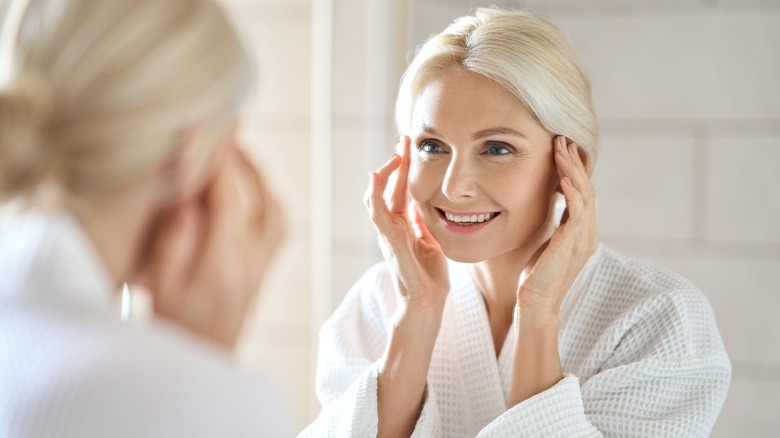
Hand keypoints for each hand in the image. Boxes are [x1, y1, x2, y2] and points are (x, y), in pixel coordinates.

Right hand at [136, 143, 283, 349]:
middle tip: (221, 131)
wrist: (199, 364)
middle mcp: (253, 259)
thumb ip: (173, 239)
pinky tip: (248, 191)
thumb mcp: (159, 286)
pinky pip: (279, 226)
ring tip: (234, 156)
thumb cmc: (171, 326)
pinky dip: (267, 199)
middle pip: (257, 195)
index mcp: (224, 259)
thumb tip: (190, 196)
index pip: (225, 194)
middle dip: (239, 158)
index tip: (207, 123)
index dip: (215, 155)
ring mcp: (263, 265)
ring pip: (275, 208)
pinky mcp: (264, 271)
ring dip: (258, 177)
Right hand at [364, 136, 449, 314]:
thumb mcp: (431, 242)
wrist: (427, 302)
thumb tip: (422, 205)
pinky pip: (376, 212)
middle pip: (387, 187)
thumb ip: (423, 224)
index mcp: (402, 226)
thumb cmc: (429, 277)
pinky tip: (377, 176)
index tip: (411, 148)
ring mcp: (387, 233)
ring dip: (385, 172)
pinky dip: (374, 193)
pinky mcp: (389, 240)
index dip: (403, 169)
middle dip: (395, 163)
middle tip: (406, 139)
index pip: (398, 190)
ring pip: (376, 196)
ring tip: (397, 153)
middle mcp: (391, 227)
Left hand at [517, 136, 598, 315]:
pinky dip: (571, 192)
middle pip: (587, 188)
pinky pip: (578, 211)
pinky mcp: (574, 243)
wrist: (537, 303)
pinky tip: (562, 177)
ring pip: (584, 194)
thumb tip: (549, 209)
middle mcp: (589, 233)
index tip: (563, 148)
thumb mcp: (547, 244)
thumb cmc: (536, 277)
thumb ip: (555, 227)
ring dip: (571, 169)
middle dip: (574, 162)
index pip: (583, 192)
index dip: (574, 169)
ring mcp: (584, 238)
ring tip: (560, 148)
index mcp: (583, 232)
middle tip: (563, 139)